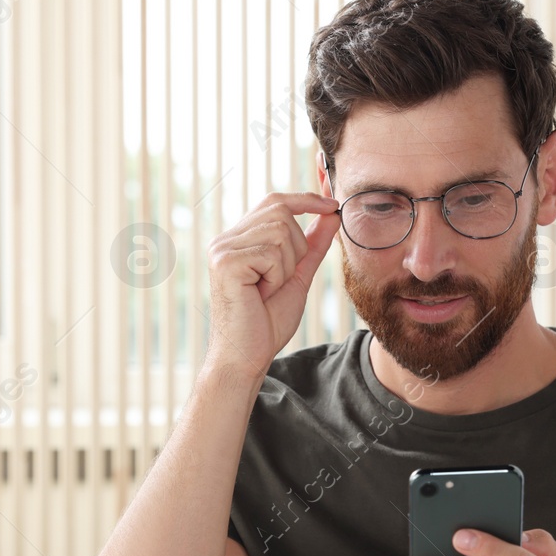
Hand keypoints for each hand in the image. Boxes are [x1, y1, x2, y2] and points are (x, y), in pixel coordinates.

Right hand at [204, 191, 340, 380]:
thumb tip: (331, 214)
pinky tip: (261, 294)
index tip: (333, 205)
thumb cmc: (266, 322)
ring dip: (286, 266)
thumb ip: (312, 245)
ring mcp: (222, 249)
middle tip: (281, 280)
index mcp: (239, 240)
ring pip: (280, 232)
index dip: (306, 199)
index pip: (275, 201)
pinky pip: (271, 253)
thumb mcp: (297, 276)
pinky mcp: (225, 262)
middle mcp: (226, 239)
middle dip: (296, 247)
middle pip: (281, 212)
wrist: (247, 356)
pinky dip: (276, 276)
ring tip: (267, 289)